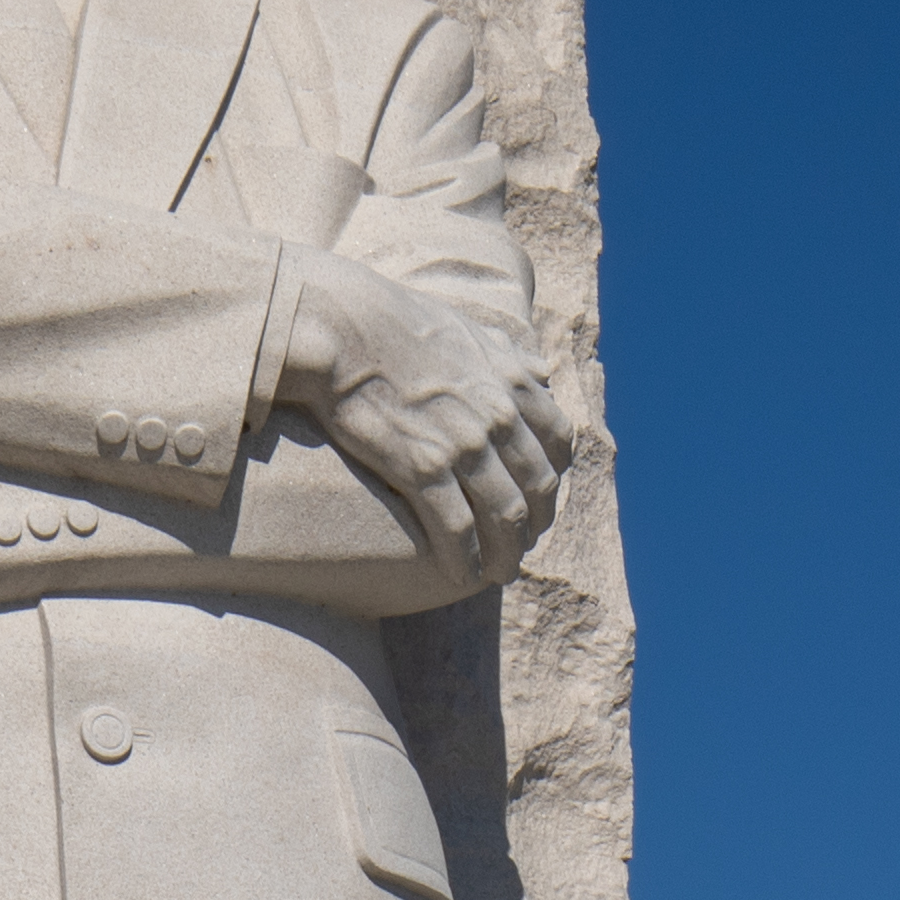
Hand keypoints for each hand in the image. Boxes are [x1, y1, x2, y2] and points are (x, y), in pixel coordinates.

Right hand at [270, 252, 572, 568]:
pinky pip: (457, 528)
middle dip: (536, 525)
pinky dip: (466, 559)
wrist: (341, 327)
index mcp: (513, 382)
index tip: (542, 498)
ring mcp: (464, 445)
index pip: (558, 442)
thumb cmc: (395, 323)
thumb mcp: (468, 329)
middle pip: (537, 487)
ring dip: (507, 553)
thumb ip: (509, 355)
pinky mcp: (423, 468)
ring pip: (505, 517)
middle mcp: (499, 417)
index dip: (554, 478)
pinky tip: (462, 576)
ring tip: (500, 574)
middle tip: (523, 546)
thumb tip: (541, 369)